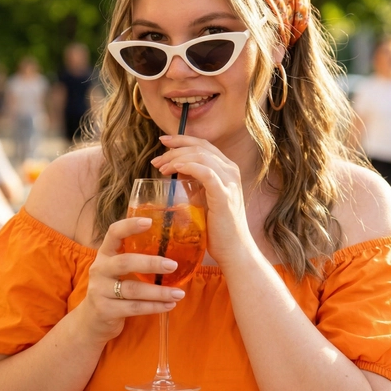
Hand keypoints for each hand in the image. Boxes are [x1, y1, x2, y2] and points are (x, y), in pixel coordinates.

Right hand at [80, 217, 184, 343]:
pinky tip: (169, 305)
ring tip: (179, 293)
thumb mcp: (117, 270)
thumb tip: (172, 247)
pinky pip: (134, 308)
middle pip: (125, 262)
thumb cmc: (112, 289)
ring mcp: (100, 290)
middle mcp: (100, 269)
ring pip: (133, 289)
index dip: (130, 226)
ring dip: (159, 292)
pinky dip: (154, 307)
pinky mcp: (105, 310)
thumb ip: (135, 257)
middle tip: (173, 265)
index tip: (149, 222)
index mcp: (105, 253)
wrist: (91, 320)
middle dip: (151, 263)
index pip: (114, 233)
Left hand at [151, 134, 255, 265]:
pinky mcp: (224, 195)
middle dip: (174, 149)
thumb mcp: (203, 199)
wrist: (234, 250)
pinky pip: (205, 172)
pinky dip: (188, 167)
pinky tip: (175, 170)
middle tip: (156, 160)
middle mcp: (230, 171)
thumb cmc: (217, 228)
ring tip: (161, 168)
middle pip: (200, 146)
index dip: (181, 139)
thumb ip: (193, 183)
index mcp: (226, 169)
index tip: (163, 142)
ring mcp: (229, 182)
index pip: (203, 144)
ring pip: (200, 156)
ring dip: (177, 158)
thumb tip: (176, 170)